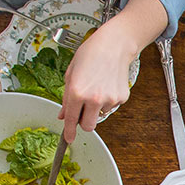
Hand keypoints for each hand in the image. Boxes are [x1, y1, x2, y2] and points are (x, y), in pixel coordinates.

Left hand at [59, 23, 137, 142]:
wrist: (114, 45)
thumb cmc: (91, 54)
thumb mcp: (71, 73)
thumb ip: (66, 97)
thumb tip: (63, 115)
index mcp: (76, 91)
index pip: (71, 120)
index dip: (68, 132)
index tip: (68, 139)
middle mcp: (93, 98)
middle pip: (88, 126)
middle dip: (84, 123)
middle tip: (83, 113)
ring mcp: (109, 99)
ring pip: (100, 115)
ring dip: (97, 107)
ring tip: (97, 87)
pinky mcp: (121, 98)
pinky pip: (111, 107)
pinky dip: (108, 100)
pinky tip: (106, 85)